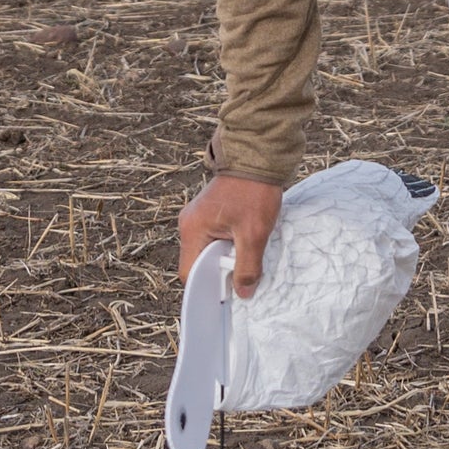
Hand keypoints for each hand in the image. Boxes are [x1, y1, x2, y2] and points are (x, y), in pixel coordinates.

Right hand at [177, 174, 283, 298]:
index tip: (226, 293)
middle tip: (241, 277)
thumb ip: (247, 266)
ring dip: (225, 256)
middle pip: (198, 261)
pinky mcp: (210, 210)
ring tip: (245, 257)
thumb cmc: (254, 191)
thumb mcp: (254, 233)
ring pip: (207, 249)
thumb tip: (242, 293)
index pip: (189, 272)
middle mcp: (189, 223)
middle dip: (218, 271)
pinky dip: (227, 243)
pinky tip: (244, 242)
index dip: (206, 287)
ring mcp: (199, 215)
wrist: (259, 154)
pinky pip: (214, 236)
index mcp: (193, 229)